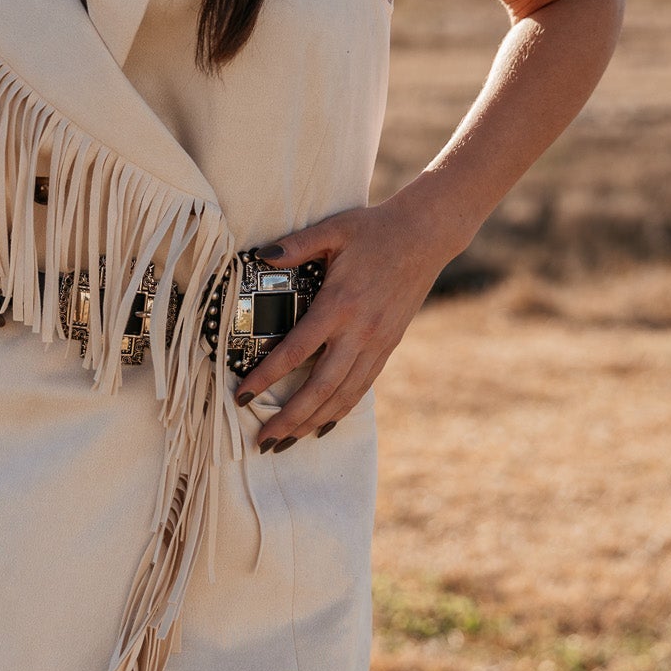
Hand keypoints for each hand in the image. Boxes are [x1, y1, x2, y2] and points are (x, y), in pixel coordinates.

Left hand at [234, 196, 447, 449]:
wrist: (426, 236)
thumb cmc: (375, 230)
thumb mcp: (333, 229)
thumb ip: (296, 245)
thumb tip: (260, 255)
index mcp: (339, 304)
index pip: (297, 350)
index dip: (268, 376)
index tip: (243, 395)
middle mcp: (359, 331)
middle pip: (321, 387)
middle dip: (290, 417)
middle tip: (263, 440)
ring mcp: (377, 343)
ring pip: (343, 395)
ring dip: (313, 421)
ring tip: (286, 442)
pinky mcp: (388, 347)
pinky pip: (362, 387)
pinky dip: (341, 410)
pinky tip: (323, 424)